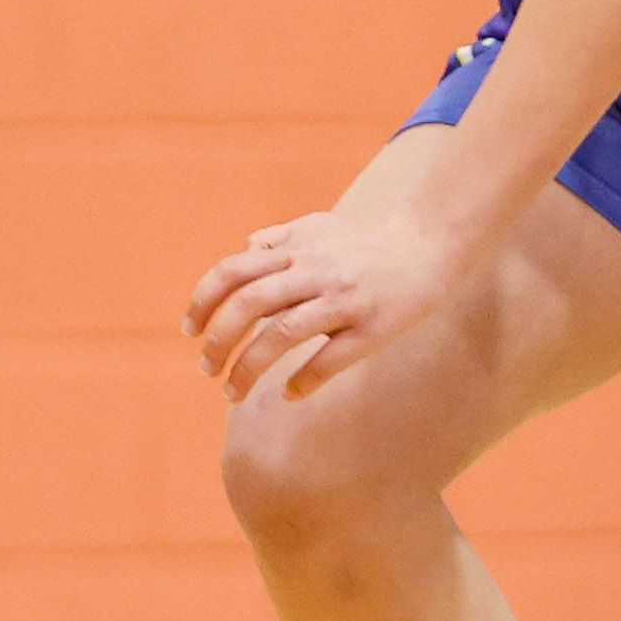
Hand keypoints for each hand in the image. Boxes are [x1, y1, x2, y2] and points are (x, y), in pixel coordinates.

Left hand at [186, 202, 465, 402]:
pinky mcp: (372, 327)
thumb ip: (281, 237)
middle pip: (248, 305)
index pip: (233, 273)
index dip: (203, 302)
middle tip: (206, 370)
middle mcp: (314, 272)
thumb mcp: (321, 226)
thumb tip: (244, 247)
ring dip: (248, 369)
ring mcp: (342, 300)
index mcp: (297, 249)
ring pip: (279, 336)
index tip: (190, 331)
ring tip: (232, 394)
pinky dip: (302, 381)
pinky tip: (289, 395)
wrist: (431, 241)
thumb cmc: (371, 239)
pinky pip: (329, 359)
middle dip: (218, 342)